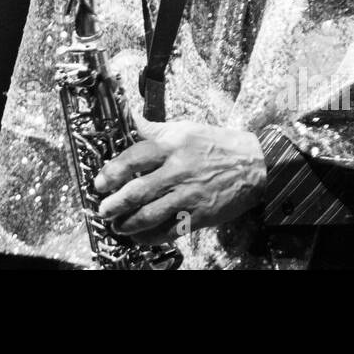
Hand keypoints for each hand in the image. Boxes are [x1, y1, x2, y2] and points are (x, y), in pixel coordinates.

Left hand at [93, 117, 265, 244]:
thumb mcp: (184, 129)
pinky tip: (140, 236)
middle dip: (115, 203)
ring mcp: (188, 196)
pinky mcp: (199, 216)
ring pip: (150, 215)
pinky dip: (151, 236)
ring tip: (117, 225)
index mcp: (171, 146)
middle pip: (137, 191)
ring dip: (128, 223)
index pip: (134, 158)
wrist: (254, 164)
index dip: (112, 172)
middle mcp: (177, 171)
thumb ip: (153, 128)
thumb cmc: (216, 144)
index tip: (100, 182)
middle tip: (103, 209)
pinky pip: (170, 230)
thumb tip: (128, 117)